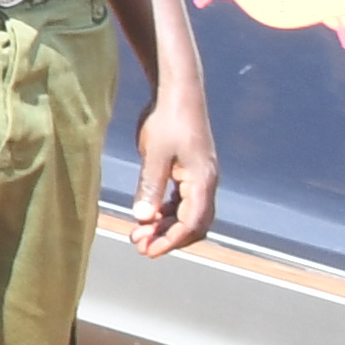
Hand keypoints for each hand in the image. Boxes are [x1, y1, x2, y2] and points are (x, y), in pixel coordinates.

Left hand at [128, 95, 218, 255]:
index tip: (149, 251)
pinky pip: (182, 202)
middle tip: (140, 245)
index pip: (192, 223)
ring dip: (165, 226)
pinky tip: (146, 217)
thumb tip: (143, 217)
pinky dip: (166, 212)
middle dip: (168, 237)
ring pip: (187, 214)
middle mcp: (206, 183)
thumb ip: (150, 186)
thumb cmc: (168, 119)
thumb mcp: (155, 153)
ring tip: (138, 234)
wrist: (178, 93)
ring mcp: (200, 178)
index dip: (171, 240)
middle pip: (194, 224)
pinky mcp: (190, 172)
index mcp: (203, 181)